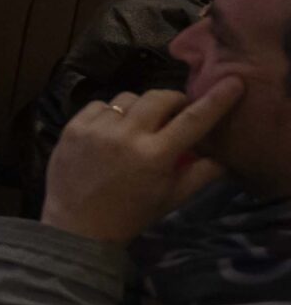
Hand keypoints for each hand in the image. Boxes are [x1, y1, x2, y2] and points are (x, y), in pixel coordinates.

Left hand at [41, 82, 241, 245]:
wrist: (78, 223)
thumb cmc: (131, 213)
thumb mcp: (172, 197)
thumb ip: (201, 173)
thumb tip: (223, 155)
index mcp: (156, 156)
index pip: (193, 120)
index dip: (215, 99)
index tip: (231, 82)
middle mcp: (127, 135)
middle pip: (159, 97)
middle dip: (173, 100)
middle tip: (176, 111)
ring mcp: (97, 128)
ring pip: (129, 98)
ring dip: (141, 108)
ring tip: (140, 127)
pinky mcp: (74, 125)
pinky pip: (101, 104)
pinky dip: (111, 113)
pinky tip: (112, 131)